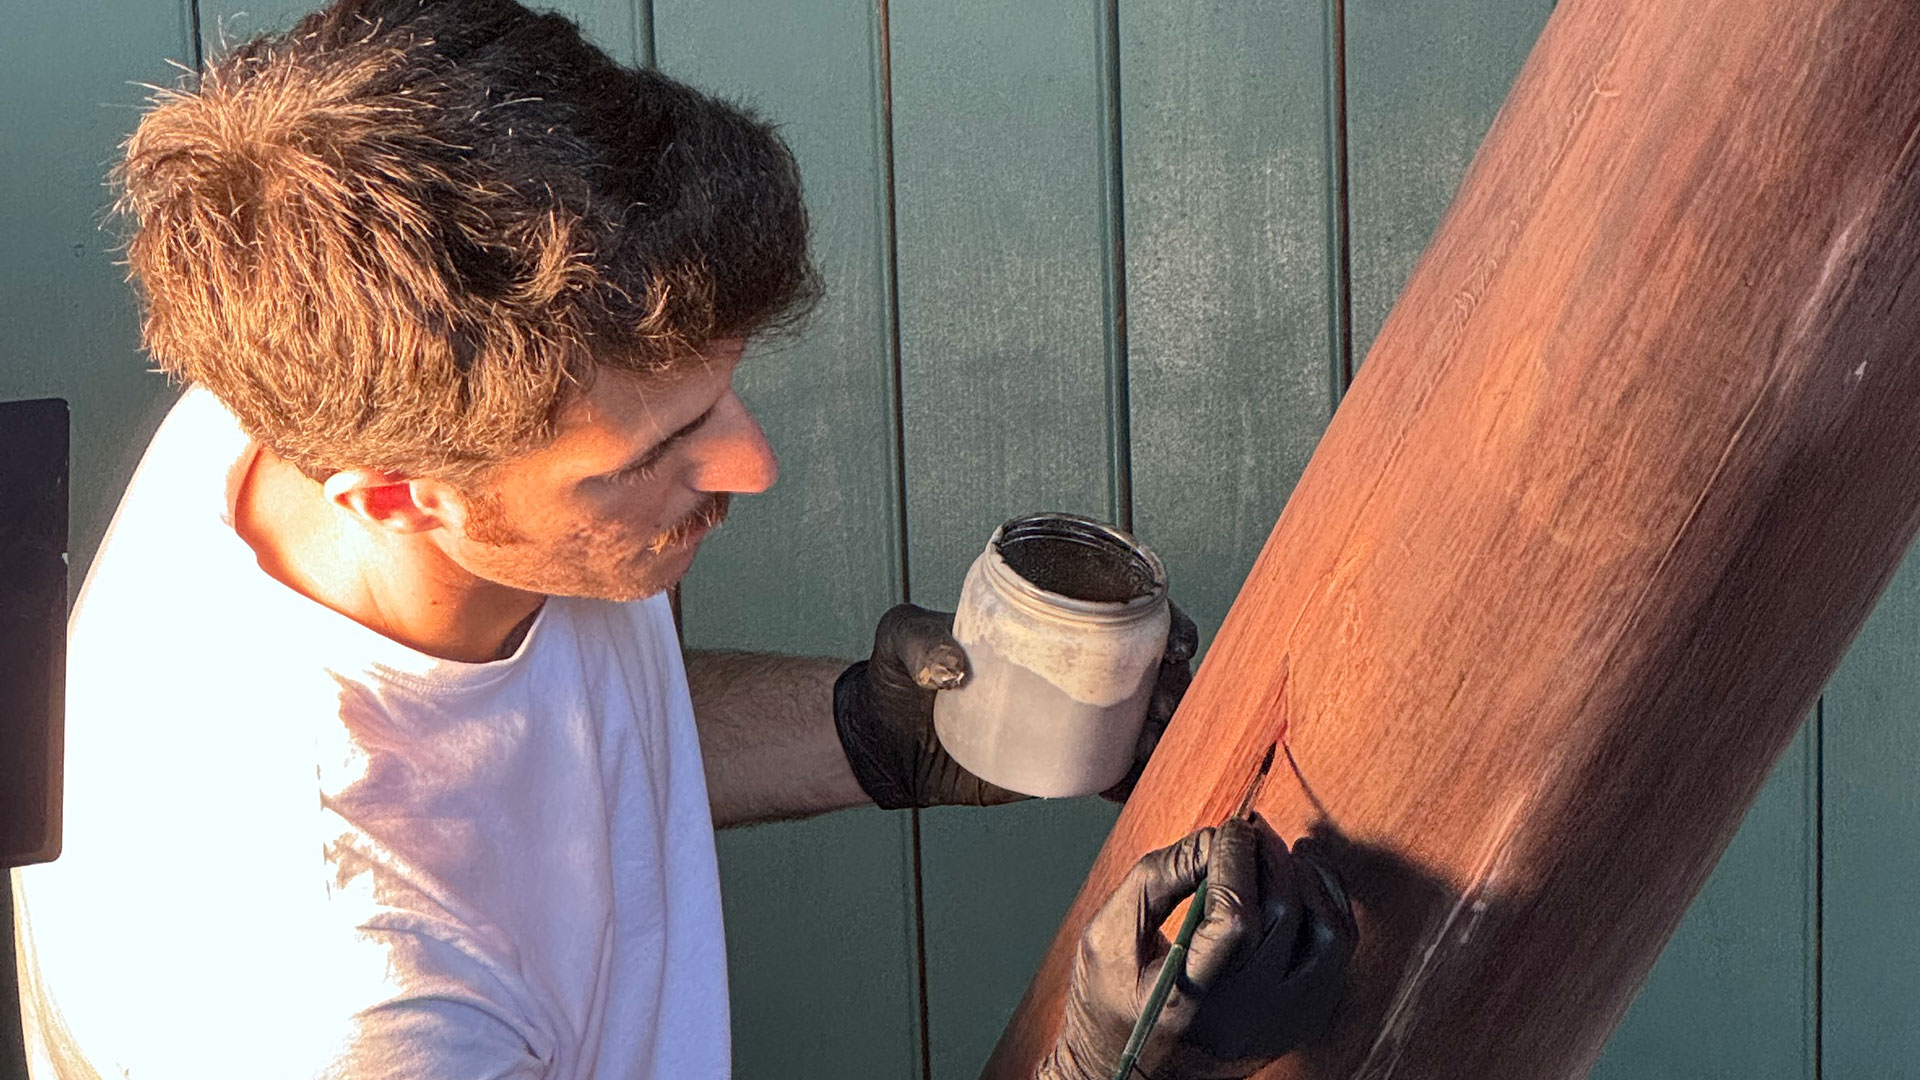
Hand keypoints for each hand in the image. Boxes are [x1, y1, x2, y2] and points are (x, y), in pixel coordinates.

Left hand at [831, 602, 1197, 809]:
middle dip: (1174, 684)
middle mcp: (1073, 667)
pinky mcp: (1062, 762)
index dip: (1163, 621)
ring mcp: (1071, 717)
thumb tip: (949, 668)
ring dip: (1164, 733)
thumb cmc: (898, 673)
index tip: (1174, 641)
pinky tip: (1136, 785)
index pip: (1124, 610)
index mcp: (1051, 622)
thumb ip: (919, 642)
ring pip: (1142, 721)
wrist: (884, 739)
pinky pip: (1112, 771)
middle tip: (1163, 704)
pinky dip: (1131, 780)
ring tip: (1155, 746)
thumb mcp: (902, 638)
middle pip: (1150, 669)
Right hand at [1041, 817, 1354, 1079]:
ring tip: (1292, 852)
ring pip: (1330, 940)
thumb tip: (1213, 838)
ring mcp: (1279, 1026)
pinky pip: (1337, 961)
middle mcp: (1242, 1019)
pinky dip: (1327, 913)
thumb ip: (1156, 879)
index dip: (1238, 858)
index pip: (1234, 916)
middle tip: (1253, 832)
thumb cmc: (1110, 1005)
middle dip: (1272, 858)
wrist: (1133, 1079)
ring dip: (1316, 882)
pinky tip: (1304, 889)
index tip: (1229, 828)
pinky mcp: (1298, 1025)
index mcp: (1184, 1002)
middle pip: (1285, 919)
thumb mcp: (1107, 937)